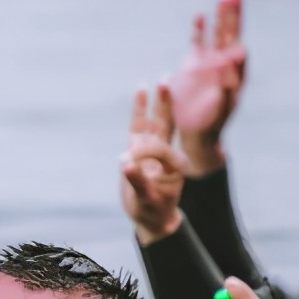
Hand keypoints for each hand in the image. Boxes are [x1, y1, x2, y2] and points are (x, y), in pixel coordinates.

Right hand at [120, 84, 185, 245]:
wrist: (153, 219)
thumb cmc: (152, 211)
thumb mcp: (145, 200)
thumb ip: (137, 180)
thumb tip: (125, 162)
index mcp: (174, 164)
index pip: (158, 147)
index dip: (142, 153)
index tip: (127, 167)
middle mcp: (165, 153)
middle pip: (165, 122)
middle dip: (165, 103)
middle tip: (166, 79)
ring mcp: (152, 150)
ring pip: (154, 121)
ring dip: (156, 101)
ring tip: (159, 80)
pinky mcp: (139, 151)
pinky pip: (139, 127)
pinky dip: (140, 110)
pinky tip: (141, 93)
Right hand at [170, 0, 246, 175]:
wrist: (195, 132)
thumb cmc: (212, 124)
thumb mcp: (220, 107)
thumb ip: (226, 86)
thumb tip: (229, 65)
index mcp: (235, 76)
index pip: (239, 55)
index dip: (237, 47)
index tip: (234, 45)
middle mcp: (224, 66)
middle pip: (230, 36)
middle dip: (233, 18)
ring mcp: (209, 63)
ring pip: (216, 35)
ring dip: (220, 18)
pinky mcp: (193, 65)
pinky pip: (198, 43)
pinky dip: (199, 31)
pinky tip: (200, 18)